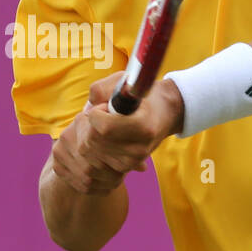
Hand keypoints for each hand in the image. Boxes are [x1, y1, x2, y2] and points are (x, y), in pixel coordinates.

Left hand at [51, 74, 184, 193]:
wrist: (164, 113)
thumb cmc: (141, 95)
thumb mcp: (124, 82)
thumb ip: (101, 89)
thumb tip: (87, 107)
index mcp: (143, 127)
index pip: (104, 127)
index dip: (96, 114)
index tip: (103, 106)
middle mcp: (139, 149)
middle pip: (92, 140)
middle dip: (89, 124)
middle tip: (102, 115)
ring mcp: (132, 162)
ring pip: (88, 151)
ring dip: (87, 135)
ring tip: (103, 126)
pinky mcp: (124, 169)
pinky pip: (91, 161)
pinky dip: (90, 147)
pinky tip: (102, 137)